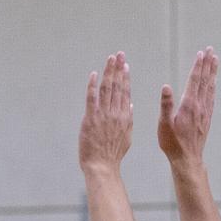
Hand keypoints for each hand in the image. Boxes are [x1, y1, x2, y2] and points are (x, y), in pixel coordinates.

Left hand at [80, 53, 134, 171]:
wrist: (102, 166)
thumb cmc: (113, 154)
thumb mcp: (127, 136)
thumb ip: (128, 119)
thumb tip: (130, 104)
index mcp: (125, 117)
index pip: (126, 92)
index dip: (125, 77)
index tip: (125, 65)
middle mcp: (116, 113)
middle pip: (118, 86)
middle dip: (118, 68)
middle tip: (119, 54)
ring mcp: (103, 115)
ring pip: (107, 89)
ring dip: (108, 72)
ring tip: (110, 59)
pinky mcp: (90, 119)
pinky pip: (92, 98)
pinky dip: (93, 85)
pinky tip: (94, 74)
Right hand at [158, 48, 217, 163]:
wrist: (187, 159)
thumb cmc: (172, 143)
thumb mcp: (164, 124)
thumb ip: (166, 105)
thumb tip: (166, 86)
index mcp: (189, 105)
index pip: (194, 80)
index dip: (197, 66)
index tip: (201, 53)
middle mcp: (200, 106)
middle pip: (204, 80)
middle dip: (207, 64)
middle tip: (211, 50)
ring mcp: (205, 112)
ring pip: (210, 87)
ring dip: (212, 73)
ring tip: (215, 60)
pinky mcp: (207, 119)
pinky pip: (212, 98)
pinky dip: (213, 87)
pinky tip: (214, 83)